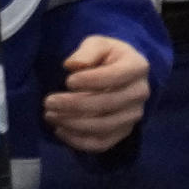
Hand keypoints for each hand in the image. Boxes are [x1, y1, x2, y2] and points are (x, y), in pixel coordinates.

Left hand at [43, 36, 149, 152]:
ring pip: (103, 127)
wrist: (122, 73)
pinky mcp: (124, 133)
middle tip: (48, 102)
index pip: (114, 77)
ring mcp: (133, 116)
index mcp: (137, 67)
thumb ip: (87, 51)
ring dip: (73, 124)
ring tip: (50, 115)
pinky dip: (79, 141)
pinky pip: (102, 143)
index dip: (90, 81)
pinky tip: (60, 130)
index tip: (67, 80)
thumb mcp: (98, 44)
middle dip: (74, 105)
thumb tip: (72, 64)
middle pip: (107, 105)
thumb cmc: (107, 56)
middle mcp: (140, 94)